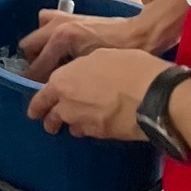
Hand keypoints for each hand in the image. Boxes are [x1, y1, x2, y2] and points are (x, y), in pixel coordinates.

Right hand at [20, 8, 139, 81]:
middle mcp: (58, 26)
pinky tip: (63, 46)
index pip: (37, 65)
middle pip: (29, 45)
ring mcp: (64, 18)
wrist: (138, 34)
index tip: (33, 91)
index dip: (33, 81)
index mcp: (61, 39)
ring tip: (51, 57)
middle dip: (33, 61)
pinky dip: (50, 32)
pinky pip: (49, 21)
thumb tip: (56, 87)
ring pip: (38, 30)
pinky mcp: (72, 15)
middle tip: (43, 75)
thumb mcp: (90, 69)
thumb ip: (68, 75)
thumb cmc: (118, 54)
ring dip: (40, 43)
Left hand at [28, 49, 169, 139]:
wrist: (155, 95)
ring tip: (77, 123)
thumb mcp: (102, 56)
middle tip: (51, 122)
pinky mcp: (100, 135)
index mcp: (62, 80)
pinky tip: (99, 123)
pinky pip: (89, 132)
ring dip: (71, 124)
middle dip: (50, 119)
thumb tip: (82, 76)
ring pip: (70, 126)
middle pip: (51, 116)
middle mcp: (66, 104)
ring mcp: (83, 122)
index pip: (41, 95)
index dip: (38, 103)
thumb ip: (83, 68)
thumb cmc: (130, 67)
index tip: (35, 109)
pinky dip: (90, 129)